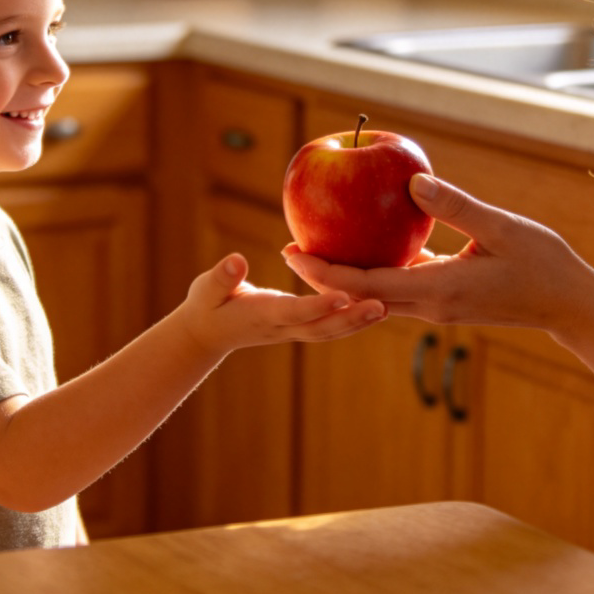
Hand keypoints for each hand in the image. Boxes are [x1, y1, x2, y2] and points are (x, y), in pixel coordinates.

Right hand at [180, 253, 385, 357]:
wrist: (207, 333)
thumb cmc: (207, 304)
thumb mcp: (207, 289)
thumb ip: (222, 277)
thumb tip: (235, 260)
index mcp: (264, 316)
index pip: (296, 312)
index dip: (320, 306)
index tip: (344, 295)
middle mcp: (284, 328)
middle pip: (323, 328)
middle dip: (352, 319)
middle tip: (382, 306)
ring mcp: (293, 331)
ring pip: (331, 330)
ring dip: (358, 322)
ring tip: (387, 307)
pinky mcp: (298, 327)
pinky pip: (329, 325)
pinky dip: (351, 319)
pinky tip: (372, 304)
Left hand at [283, 173, 593, 336]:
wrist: (571, 307)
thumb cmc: (543, 264)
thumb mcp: (501, 228)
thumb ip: (455, 205)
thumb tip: (411, 179)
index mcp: (437, 289)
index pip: (364, 286)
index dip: (324, 271)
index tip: (292, 252)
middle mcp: (430, 304)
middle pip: (360, 295)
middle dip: (322, 276)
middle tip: (287, 249)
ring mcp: (437, 306)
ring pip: (377, 294)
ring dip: (345, 276)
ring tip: (315, 248)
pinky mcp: (446, 300)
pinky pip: (400, 286)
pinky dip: (376, 269)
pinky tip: (367, 243)